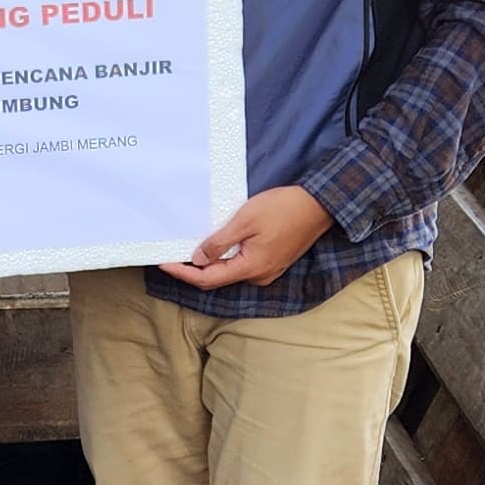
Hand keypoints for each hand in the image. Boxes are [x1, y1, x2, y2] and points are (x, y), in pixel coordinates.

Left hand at [158, 185, 332, 291]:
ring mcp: (267, 270)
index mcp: (251, 268)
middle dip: (194, 270)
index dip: (183, 273)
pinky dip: (226, 258)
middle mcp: (258, 276)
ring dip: (211, 263)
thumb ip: (219, 242)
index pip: (208, 279)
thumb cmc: (283, 209)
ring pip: (231, 271)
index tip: (164, 263)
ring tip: (191, 248)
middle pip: (218, 278)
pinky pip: (243, 264)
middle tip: (173, 255)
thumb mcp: (245, 221)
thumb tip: (198, 259)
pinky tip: (217, 245)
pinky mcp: (273, 261)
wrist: (319, 205)